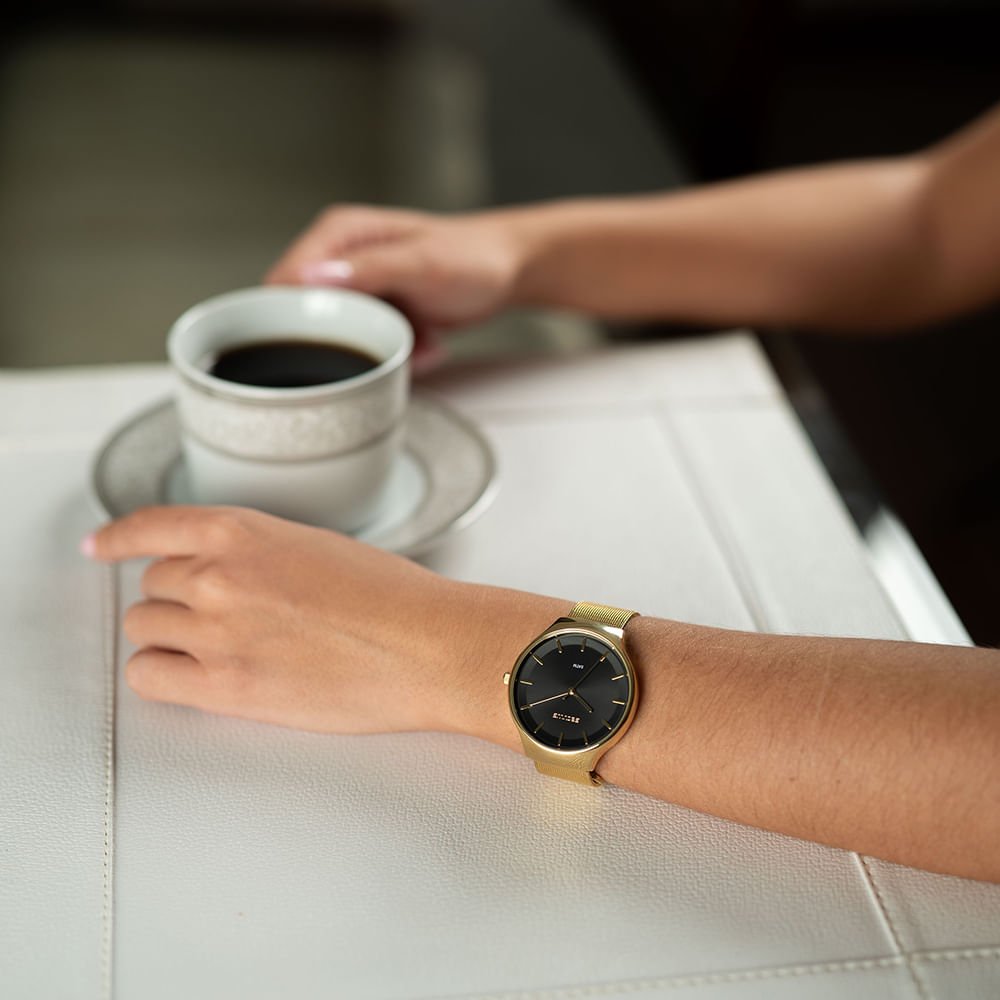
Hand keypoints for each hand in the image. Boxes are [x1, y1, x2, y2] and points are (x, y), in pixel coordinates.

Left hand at [83, 505, 568, 742]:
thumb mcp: (316, 546)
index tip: (101, 545)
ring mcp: (216, 632)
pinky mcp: (224, 687)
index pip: (152, 525)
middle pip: (152, 584)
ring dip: (172, 635)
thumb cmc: (393, 598)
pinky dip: (161, 674)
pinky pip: (148, 677)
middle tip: (221, 615)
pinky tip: (192, 675)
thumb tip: (221, 572)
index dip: (119, 537)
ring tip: (220, 647)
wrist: (427, 646)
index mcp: (243, 530)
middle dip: (179, 597)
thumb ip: (256, 552)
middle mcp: (218, 575)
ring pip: (145, 628)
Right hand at [265, 204, 525, 360]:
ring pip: (341, 339)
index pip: (285, 280)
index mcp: (338, 234)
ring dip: (379, 351)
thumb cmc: (474, 255)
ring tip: (420, 339)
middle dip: (347, 342)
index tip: (324, 344)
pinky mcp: (376, 312)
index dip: (291, 317)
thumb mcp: (422, 263)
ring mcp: (358, 288)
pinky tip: (428, 342)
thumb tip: (311, 278)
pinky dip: (399, 353)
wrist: (510, 269)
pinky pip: (370, 346)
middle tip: (389, 342)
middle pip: (307, 317)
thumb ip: (369, 270)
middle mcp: (340, 259)